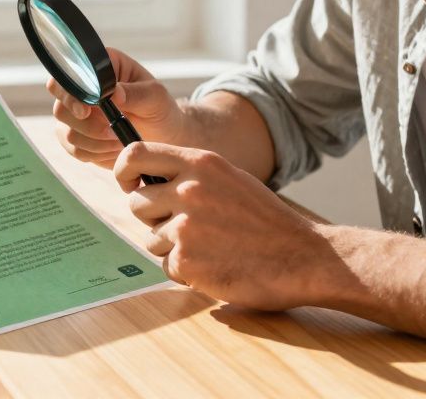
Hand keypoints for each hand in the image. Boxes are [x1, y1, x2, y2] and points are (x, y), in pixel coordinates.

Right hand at [48, 48, 187, 168]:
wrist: (163, 135)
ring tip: (119, 140)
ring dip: (93, 142)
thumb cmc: (160, 108)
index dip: (70, 94)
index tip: (87, 111)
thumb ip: (136, 93)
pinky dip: (93, 153)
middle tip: (111, 132)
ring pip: (65, 131)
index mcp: (99, 68)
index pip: (68, 75)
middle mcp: (82, 89)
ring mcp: (77, 114)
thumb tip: (114, 93)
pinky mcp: (78, 135)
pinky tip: (113, 149)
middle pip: (60, 107)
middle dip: (85, 126)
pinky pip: (72, 148)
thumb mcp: (156, 97)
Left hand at [115, 141, 335, 310]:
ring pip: (150, 237)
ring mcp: (185, 226)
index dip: (123, 170)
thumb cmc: (266, 220)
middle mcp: (188, 189)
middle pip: (136, 201)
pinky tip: (215, 264)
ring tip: (209, 246)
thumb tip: (146, 178)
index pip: (135, 154)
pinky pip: (166, 266)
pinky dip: (185, 271)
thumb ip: (190, 174)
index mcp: (200, 162)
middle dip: (152, 217)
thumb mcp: (229, 178)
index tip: (127, 183)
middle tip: (184, 226)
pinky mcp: (186, 261)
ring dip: (171, 247)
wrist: (302, 257)